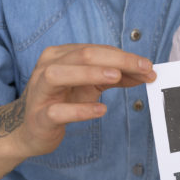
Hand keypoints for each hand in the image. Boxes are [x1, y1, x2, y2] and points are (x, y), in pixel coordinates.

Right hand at [14, 44, 155, 158]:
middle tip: (143, 68)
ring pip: (58, 74)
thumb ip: (116, 77)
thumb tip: (146, 72)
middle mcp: (47, 68)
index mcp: (60, 55)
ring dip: (89, 74)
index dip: (124, 56)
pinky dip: (80, 110)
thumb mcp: (90, 85)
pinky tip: (100, 110)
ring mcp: (40, 92)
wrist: (31, 130)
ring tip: (116, 77)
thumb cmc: (62, 100)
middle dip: (116, 60)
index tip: (148, 66)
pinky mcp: (39, 117)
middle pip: (82, 55)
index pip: (96, 50)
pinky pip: (56, 111)